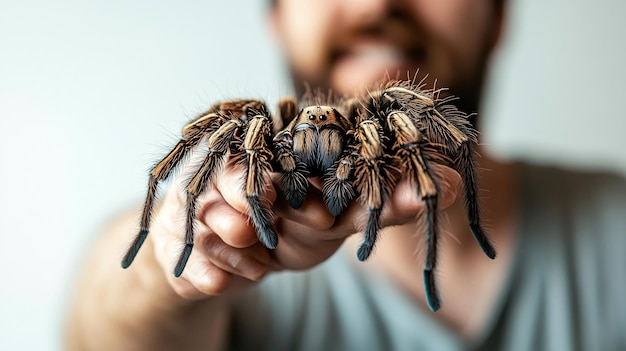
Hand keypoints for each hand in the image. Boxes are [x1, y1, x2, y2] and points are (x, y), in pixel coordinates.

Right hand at [148, 162, 460, 299]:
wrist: (225, 265)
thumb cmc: (284, 232)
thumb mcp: (336, 221)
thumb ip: (382, 205)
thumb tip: (451, 186)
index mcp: (267, 156)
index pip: (277, 152)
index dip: (294, 180)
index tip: (319, 216)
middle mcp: (226, 171)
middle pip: (234, 179)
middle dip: (255, 208)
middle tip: (273, 234)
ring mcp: (194, 205)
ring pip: (209, 218)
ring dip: (235, 245)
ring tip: (256, 262)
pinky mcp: (173, 239)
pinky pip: (188, 258)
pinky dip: (212, 276)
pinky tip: (227, 283)